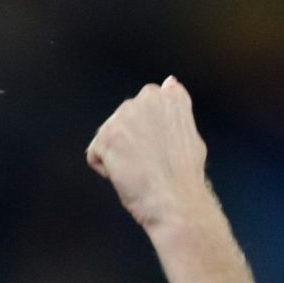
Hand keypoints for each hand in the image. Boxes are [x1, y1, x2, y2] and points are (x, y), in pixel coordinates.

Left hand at [85, 77, 210, 228]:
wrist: (176, 200)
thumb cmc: (184, 175)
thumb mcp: (188, 131)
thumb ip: (174, 106)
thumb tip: (170, 82)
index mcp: (169, 95)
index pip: (143, 107)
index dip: (148, 135)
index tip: (162, 151)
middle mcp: (147, 97)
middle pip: (121, 122)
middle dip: (129, 143)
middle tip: (152, 163)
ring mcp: (125, 115)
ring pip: (107, 139)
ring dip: (118, 157)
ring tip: (141, 169)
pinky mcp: (106, 136)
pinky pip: (95, 156)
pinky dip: (106, 170)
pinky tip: (127, 175)